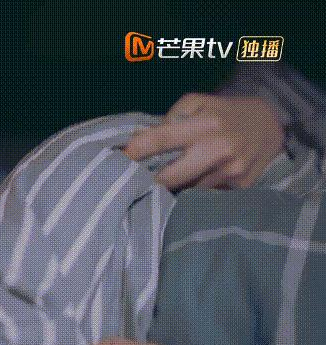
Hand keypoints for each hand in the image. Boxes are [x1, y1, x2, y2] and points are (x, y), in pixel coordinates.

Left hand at [123, 93, 283, 190]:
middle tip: (133, 183)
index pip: (162, 139)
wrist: (270, 126)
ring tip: (163, 184)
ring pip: (187, 191)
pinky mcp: (240, 187)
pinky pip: (206, 196)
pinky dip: (194, 193)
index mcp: (205, 124)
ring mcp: (230, 171)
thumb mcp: (198, 103)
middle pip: (171, 177)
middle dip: (149, 182)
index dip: (137, 150)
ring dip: (173, 190)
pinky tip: (190, 187)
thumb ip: (171, 117)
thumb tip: (142, 138)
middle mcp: (218, 149)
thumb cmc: (223, 113)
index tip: (120, 158)